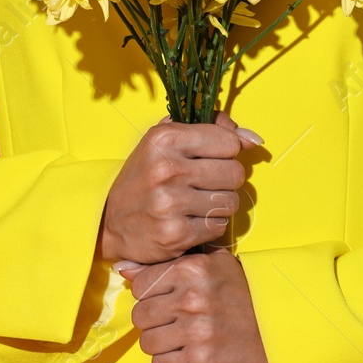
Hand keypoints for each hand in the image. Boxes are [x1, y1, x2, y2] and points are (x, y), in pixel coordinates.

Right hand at [97, 113, 262, 264]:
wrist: (109, 221)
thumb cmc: (145, 176)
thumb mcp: (168, 139)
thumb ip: (213, 128)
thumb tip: (254, 140)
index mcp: (165, 138)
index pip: (230, 142)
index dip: (226, 152)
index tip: (209, 159)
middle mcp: (166, 168)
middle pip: (236, 173)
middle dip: (226, 180)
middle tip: (205, 184)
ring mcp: (170, 203)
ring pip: (231, 201)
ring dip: (219, 205)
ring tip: (197, 203)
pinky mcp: (175, 234)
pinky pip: (218, 226)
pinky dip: (209, 226)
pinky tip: (190, 220)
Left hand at [121, 250, 270, 362]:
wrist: (279, 332)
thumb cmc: (244, 297)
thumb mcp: (213, 267)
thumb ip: (168, 265)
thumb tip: (123, 268)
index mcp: (193, 269)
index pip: (141, 285)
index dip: (151, 296)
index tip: (168, 302)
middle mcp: (193, 297)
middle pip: (141, 315)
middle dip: (154, 323)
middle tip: (176, 325)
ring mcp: (196, 331)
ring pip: (147, 342)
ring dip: (162, 346)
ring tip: (184, 341)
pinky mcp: (200, 361)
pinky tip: (189, 356)